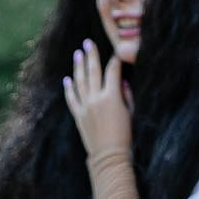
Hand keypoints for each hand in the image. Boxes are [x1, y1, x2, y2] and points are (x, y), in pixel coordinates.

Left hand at [63, 39, 131, 158]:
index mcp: (112, 96)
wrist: (109, 156)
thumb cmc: (125, 135)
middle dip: (91, 55)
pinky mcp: (78, 116)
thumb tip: (122, 81)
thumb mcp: (131, 113)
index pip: (113, 71)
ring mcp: (85, 107)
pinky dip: (69, 89)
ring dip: (78, 66)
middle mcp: (96, 98)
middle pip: (93, 71)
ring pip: (80, 82)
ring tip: (77, 54)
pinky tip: (67, 80)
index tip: (116, 53)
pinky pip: (72, 99)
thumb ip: (126, 95)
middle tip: (88, 42)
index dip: (115, 61)